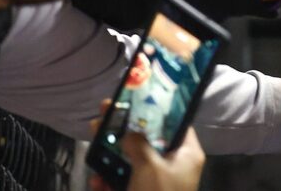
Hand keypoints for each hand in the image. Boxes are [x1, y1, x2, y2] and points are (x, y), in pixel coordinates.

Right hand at [89, 100, 203, 190]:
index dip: (157, 110)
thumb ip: (138, 144)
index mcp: (187, 154)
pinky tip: (97, 182)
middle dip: (125, 130)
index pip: (176, 123)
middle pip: (149, 140)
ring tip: (94, 142)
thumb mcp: (150, 165)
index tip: (136, 98)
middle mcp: (174, 165)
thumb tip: (128, 131)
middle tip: (104, 114)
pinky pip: (124, 182)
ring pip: (132, 161)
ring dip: (112, 156)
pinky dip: (109, 181)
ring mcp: (157, 182)